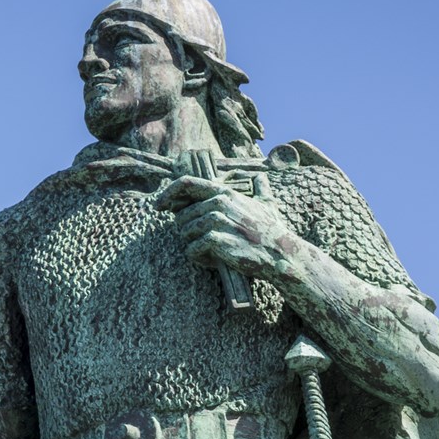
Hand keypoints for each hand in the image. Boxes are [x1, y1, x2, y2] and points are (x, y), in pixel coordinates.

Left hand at [155, 175, 297, 279]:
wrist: (280, 254)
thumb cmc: (272, 231)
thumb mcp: (267, 203)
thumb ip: (260, 186)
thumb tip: (259, 177)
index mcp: (225, 192)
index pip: (187, 183)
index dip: (168, 193)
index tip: (158, 205)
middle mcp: (218, 203)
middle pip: (181, 216)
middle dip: (187, 231)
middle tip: (204, 241)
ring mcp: (217, 221)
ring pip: (185, 234)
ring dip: (194, 246)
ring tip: (214, 251)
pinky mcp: (216, 241)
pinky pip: (191, 251)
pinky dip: (199, 259)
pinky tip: (214, 261)